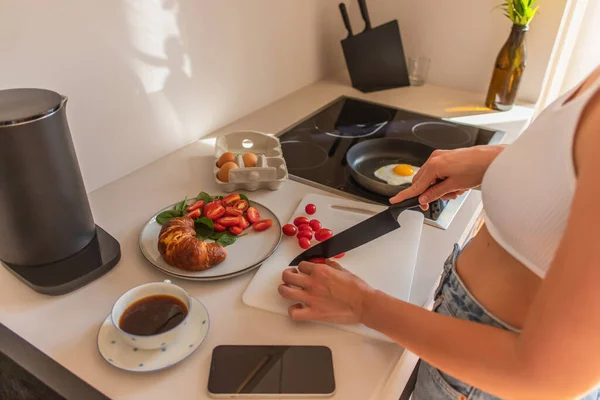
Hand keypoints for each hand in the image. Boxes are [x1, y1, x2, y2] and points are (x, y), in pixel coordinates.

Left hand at [278, 259, 373, 323]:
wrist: (363, 303)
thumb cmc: (357, 288)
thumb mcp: (344, 270)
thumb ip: (331, 265)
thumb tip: (326, 262)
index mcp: (320, 271)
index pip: (301, 265)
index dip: (301, 268)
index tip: (304, 272)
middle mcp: (312, 283)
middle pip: (287, 276)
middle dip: (288, 275)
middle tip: (291, 278)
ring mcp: (311, 298)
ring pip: (285, 291)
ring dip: (284, 290)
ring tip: (288, 290)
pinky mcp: (314, 313)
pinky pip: (294, 313)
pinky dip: (293, 311)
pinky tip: (298, 308)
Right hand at [390, 145, 504, 209]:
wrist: (492, 159)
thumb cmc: (478, 168)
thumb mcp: (455, 186)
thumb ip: (436, 193)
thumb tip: (424, 198)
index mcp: (434, 165)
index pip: (416, 185)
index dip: (405, 195)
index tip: (395, 200)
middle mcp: (435, 158)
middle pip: (422, 181)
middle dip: (429, 192)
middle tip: (438, 199)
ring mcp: (441, 156)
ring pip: (430, 178)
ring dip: (439, 187)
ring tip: (456, 190)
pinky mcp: (447, 157)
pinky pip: (438, 172)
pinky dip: (443, 181)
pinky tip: (456, 184)